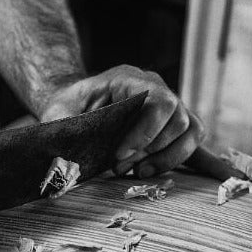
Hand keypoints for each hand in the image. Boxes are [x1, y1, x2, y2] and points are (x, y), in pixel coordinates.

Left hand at [39, 65, 206, 177]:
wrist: (72, 107)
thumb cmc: (66, 110)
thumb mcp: (59, 115)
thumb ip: (65, 130)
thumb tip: (65, 162)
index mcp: (129, 79)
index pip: (158, 102)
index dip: (145, 133)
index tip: (119, 156)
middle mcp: (155, 87)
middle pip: (177, 120)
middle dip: (149, 151)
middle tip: (119, 168)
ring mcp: (168, 105)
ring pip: (190, 132)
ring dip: (165, 159)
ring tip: (137, 172)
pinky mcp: (172, 125)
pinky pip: (192, 140)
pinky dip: (183, 159)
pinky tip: (167, 171)